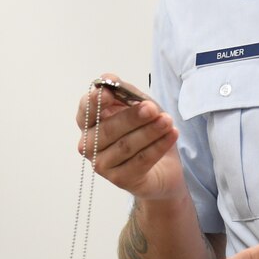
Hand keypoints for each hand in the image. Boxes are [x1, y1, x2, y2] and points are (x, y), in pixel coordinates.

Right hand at [76, 74, 182, 199]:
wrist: (161, 166)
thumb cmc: (144, 130)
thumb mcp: (138, 105)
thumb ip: (124, 91)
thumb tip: (109, 79)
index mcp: (90, 123)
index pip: (86, 110)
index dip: (94, 101)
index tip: (108, 92)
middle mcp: (90, 144)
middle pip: (108, 130)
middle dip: (132, 117)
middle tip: (152, 108)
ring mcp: (102, 164)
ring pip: (125, 146)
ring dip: (149, 131)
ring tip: (168, 121)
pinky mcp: (120, 179)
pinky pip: (140, 161)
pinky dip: (158, 146)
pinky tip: (172, 134)